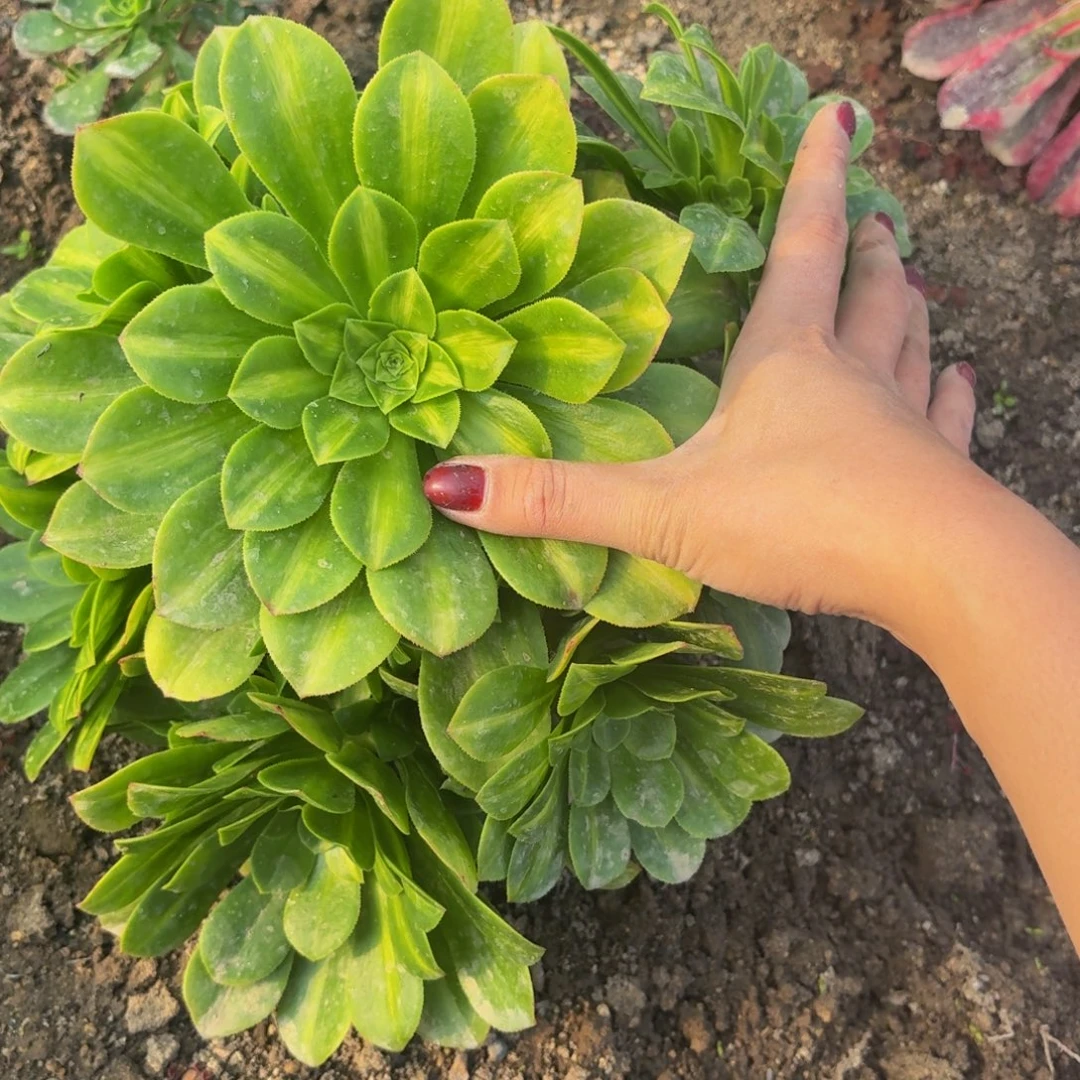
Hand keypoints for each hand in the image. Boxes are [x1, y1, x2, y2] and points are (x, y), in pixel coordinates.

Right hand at [422, 104, 978, 630]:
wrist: (933, 574)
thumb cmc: (797, 521)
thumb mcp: (662, 510)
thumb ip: (559, 500)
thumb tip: (444, 484)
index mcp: (787, 359)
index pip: (800, 247)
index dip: (813, 181)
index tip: (836, 120)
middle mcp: (854, 375)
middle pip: (866, 291)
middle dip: (864, 249)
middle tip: (876, 215)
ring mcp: (905, 424)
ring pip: (911, 346)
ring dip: (908, 310)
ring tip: (910, 280)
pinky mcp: (938, 477)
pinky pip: (947, 418)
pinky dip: (951, 395)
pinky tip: (962, 382)